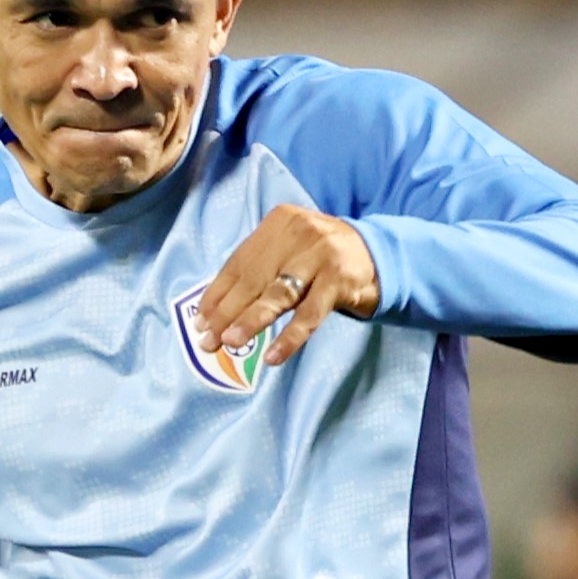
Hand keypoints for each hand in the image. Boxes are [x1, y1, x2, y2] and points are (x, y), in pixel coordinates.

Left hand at [191, 205, 379, 385]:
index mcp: (279, 222)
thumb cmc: (320, 259)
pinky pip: (309, 315)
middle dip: (227, 313)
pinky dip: (290, 338)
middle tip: (208, 341)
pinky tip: (273, 356)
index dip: (217, 294)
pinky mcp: (339, 280)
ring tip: (230, 342)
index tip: (200, 322)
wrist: (376, 256)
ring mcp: (320, 255)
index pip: (239, 263)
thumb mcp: (290, 253)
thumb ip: (260, 271)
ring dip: (251, 321)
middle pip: (254, 279)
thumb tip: (215, 311)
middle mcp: (298, 232)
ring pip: (278, 294)